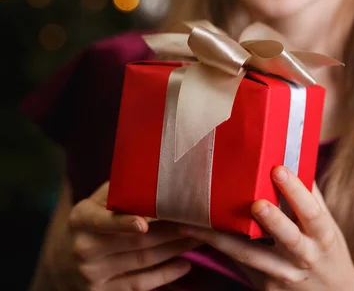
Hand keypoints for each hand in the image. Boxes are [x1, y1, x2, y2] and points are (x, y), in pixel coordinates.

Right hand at [66, 182, 199, 289]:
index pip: (103, 222)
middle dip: (170, 231)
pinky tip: (184, 264)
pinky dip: (165, 275)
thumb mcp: (92, 202)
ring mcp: (94, 274)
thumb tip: (150, 168)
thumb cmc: (87, 222)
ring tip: (199, 236)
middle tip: (197, 220)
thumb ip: (116, 189)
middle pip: (135, 242)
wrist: (61, 261)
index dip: (123, 223)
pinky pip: (140, 284)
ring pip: (143, 261)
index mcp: (81, 219)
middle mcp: (85, 248)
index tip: (144, 224)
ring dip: (174, 249)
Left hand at [179, 167, 353, 290]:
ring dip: (224, 240)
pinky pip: (240, 263)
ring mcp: (284, 275)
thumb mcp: (326, 223)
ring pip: (251, 257)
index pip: (312, 212)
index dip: (297, 192)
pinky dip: (219, 247)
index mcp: (323, 235)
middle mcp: (305, 256)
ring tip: (198, 223)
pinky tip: (195, 232)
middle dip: (273, 221)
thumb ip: (310, 193)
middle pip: (289, 239)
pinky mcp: (264, 285)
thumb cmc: (325, 248)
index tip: (279, 169)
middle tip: (255, 203)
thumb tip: (292, 151)